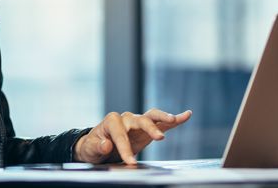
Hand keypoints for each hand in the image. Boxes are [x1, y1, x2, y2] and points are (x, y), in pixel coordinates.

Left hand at [74, 108, 191, 164]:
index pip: (120, 134)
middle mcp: (126, 118)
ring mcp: (138, 122)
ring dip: (163, 118)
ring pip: (152, 117)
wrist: (98, 147)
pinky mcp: (147, 129)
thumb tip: (106, 144)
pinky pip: (162, 123)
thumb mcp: (90, 149)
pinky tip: (186, 115)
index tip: (130, 162)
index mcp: (111, 121)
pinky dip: (174, 119)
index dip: (125, 148)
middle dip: (149, 128)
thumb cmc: (93, 146)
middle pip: (140, 120)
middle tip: (159, 138)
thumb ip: (98, 146)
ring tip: (174, 119)